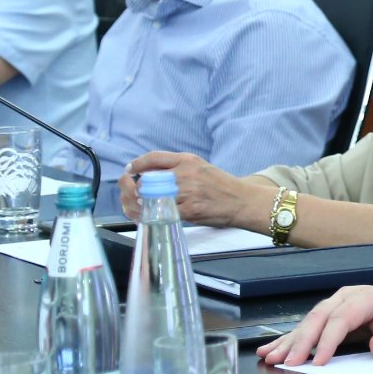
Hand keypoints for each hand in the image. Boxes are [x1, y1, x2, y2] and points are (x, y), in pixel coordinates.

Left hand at [123, 150, 269, 228]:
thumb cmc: (222, 187)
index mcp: (188, 160)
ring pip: (152, 197)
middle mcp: (186, 173)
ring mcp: (187, 192)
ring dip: (139, 203)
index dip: (137, 164)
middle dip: (134, 187)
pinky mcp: (189, 210)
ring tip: (135, 205)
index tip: (130, 170)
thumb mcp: (201, 167)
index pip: (154, 158)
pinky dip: (150, 215)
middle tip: (129, 191)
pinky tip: (146, 215)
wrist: (243, 201)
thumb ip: (178, 168)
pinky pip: (162, 213)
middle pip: (148, 179)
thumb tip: (150, 172)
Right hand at [256, 284, 372, 366]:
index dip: (328, 340)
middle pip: (319, 318)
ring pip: (307, 322)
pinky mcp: (327, 317)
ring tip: (271, 357)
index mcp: (366, 297)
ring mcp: (333, 306)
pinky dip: (287, 340)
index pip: (342, 318)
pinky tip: (269, 350)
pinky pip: (305, 328)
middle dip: (302, 342)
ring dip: (289, 341)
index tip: (318, 361)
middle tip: (288, 362)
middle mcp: (345, 298)